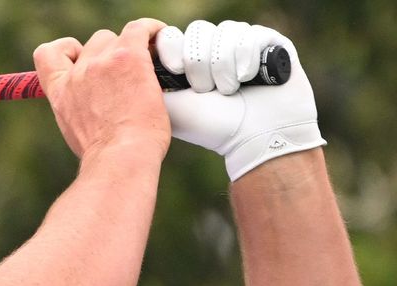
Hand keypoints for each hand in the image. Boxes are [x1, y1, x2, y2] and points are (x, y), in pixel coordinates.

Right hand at [34, 18, 170, 159]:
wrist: (119, 159)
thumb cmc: (106, 156)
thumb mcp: (78, 133)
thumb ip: (81, 112)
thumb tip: (95, 113)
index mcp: (60, 92)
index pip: (47, 55)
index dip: (66, 50)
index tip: (81, 57)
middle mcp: (77, 74)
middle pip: (94, 44)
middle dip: (111, 53)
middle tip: (130, 73)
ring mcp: (102, 64)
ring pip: (118, 37)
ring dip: (132, 47)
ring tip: (151, 62)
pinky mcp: (128, 58)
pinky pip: (139, 29)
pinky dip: (151, 31)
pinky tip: (162, 39)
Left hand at [156, 20, 325, 180]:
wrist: (254, 139)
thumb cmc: (210, 126)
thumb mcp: (167, 106)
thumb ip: (144, 82)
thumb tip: (130, 58)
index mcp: (188, 60)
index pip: (172, 34)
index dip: (171, 48)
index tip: (174, 71)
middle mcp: (215, 48)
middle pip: (198, 31)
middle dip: (199, 64)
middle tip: (205, 91)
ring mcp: (242, 43)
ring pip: (225, 32)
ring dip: (222, 65)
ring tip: (227, 90)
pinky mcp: (269, 42)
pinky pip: (251, 34)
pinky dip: (247, 60)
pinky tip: (248, 80)